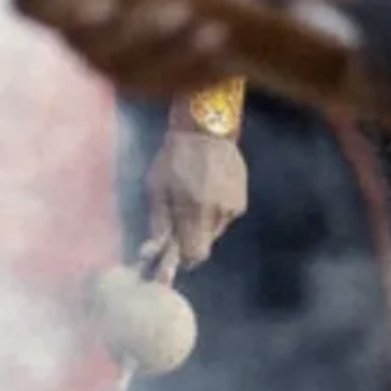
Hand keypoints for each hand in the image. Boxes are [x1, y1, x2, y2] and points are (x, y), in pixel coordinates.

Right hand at [13, 0, 272, 99]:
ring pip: (126, 75)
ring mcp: (108, 54)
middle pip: (87, 48)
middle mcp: (74, 23)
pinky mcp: (146, 74)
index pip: (28, 4)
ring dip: (170, 59)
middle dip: (135, 34)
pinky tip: (231, 60)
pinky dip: (197, 76)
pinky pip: (165, 88)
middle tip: (179, 7)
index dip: (58, 10)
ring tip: (214, 31)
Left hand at [144, 129, 247, 269]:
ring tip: (190, 202)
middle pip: (203, 248)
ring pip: (213, 234)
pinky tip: (205, 194)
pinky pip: (223, 220)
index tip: (167, 259)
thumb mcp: (156, 186)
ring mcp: (233, 208)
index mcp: (194, 209)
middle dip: (187, 245)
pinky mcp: (241, 202)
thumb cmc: (174, 157)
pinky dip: (211, 215)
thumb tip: (149, 254)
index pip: (192, 255)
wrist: (207, 130)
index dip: (179, 260)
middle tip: (175, 230)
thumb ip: (157, 223)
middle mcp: (218, 213)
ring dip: (199, 227)